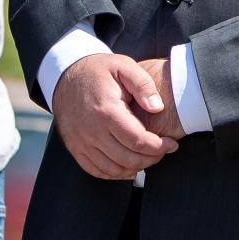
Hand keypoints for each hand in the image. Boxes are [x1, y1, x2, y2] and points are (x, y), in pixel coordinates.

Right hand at [50, 54, 179, 179]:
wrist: (66, 75)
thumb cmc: (98, 70)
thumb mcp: (123, 66)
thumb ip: (143, 84)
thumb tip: (158, 108)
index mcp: (107, 111)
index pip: (138, 141)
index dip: (160, 147)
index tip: (172, 144)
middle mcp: (92, 130)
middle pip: (128, 159)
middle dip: (151, 159)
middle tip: (162, 151)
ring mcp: (81, 141)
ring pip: (113, 169)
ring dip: (135, 168)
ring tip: (148, 157)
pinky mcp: (74, 147)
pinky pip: (96, 170)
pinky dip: (115, 174)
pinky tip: (128, 166)